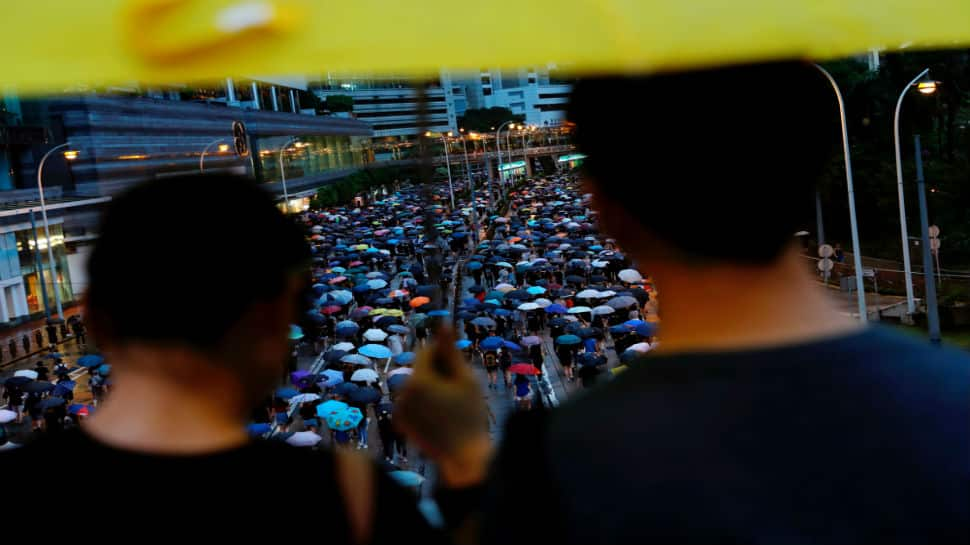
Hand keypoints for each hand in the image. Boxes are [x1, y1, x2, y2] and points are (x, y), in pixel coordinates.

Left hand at [396, 328, 492, 487]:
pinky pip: (412, 400)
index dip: (444, 354)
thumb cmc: (470, 416)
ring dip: (432, 386)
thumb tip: (443, 323)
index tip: (459, 368)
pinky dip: (424, 401)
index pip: (426, 351)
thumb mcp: (466, 379)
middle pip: (420, 367)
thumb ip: (451, 350)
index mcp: (418, 380)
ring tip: (450, 404)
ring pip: (416, 383)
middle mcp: (402, 393)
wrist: (464, 456)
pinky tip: (440, 414)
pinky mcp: (401, 421)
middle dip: (438, 371)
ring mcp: (399, 409)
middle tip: (457, 390)